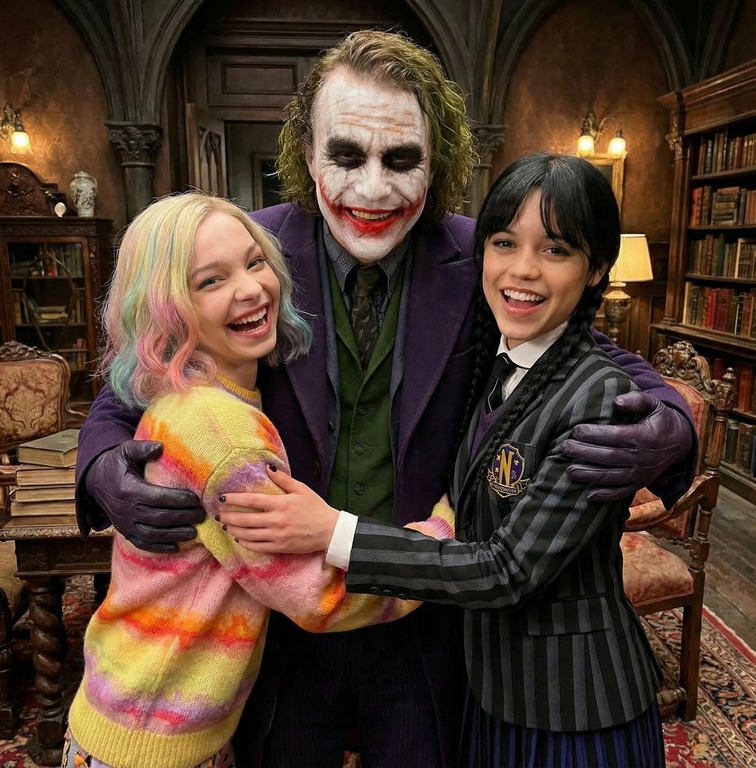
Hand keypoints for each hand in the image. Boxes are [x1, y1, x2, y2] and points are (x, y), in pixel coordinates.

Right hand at [85, 440, 203, 552]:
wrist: (96, 481)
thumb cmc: (117, 464)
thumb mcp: (126, 451)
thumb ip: (142, 449)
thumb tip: (160, 446)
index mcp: (128, 489)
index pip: (158, 498)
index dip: (178, 500)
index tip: (196, 500)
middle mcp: (126, 509)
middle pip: (159, 518)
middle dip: (182, 518)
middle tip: (201, 515)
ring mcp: (124, 523)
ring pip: (152, 534)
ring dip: (174, 535)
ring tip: (194, 532)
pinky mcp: (125, 532)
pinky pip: (142, 543)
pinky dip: (159, 547)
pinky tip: (176, 547)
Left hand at [220, 467, 338, 553]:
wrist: (330, 531)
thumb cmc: (316, 508)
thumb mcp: (302, 489)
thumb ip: (284, 479)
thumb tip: (268, 468)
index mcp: (281, 504)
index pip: (252, 501)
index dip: (235, 499)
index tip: (222, 498)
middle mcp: (276, 521)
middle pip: (246, 519)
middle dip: (229, 517)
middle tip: (218, 514)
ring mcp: (277, 536)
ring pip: (249, 535)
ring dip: (234, 530)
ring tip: (225, 525)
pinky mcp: (280, 547)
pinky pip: (258, 546)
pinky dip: (245, 543)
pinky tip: (239, 539)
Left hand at [562, 391, 692, 500]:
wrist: (680, 443)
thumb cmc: (660, 420)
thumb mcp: (655, 404)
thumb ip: (637, 399)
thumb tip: (616, 401)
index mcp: (645, 437)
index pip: (616, 436)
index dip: (595, 434)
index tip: (576, 430)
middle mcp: (643, 458)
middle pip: (610, 457)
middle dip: (585, 453)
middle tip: (564, 447)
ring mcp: (642, 474)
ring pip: (613, 477)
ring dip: (590, 475)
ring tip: (569, 470)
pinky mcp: (640, 484)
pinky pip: (623, 492)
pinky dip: (607, 495)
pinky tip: (589, 495)